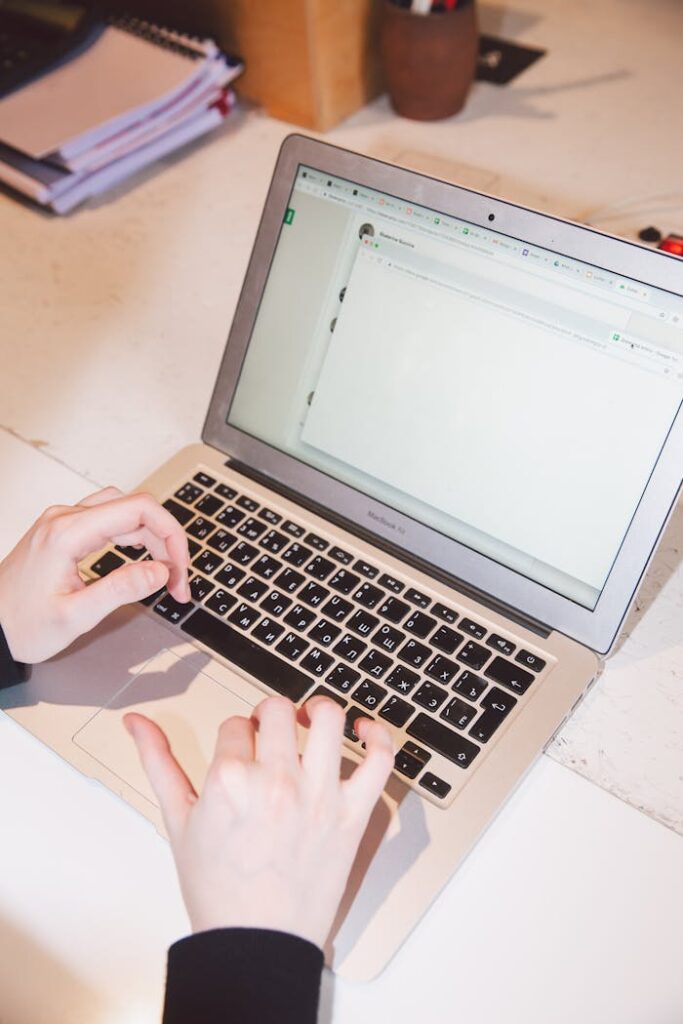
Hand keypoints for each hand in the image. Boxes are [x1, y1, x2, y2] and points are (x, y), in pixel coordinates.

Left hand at [0, 486, 190, 663]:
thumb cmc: (21, 625)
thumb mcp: (75, 617)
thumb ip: (120, 590)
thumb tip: (160, 571)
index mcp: (68, 533)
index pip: (140, 510)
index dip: (171, 536)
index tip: (179, 570)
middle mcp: (65, 518)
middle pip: (136, 508)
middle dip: (166, 542)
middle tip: (175, 582)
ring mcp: (62, 521)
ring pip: (124, 511)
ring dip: (151, 537)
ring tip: (162, 572)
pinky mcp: (63, 530)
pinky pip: (108, 519)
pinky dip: (132, 535)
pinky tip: (139, 558)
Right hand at [125, 695, 393, 948]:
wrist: (255, 942)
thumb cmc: (218, 889)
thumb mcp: (178, 821)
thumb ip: (158, 762)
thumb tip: (136, 722)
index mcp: (229, 780)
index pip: (235, 724)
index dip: (234, 735)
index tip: (237, 752)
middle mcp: (275, 780)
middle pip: (277, 710)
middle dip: (268, 715)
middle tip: (268, 732)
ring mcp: (318, 795)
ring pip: (328, 718)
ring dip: (317, 710)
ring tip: (309, 720)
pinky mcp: (352, 814)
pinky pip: (379, 759)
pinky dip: (378, 735)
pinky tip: (363, 731)